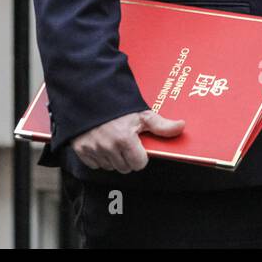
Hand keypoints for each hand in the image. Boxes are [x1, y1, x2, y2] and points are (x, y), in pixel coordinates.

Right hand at [70, 110, 184, 172]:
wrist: (89, 94)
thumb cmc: (116, 104)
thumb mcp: (141, 113)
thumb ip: (161, 125)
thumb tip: (181, 127)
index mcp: (124, 139)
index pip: (139, 164)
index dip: (141, 156)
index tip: (138, 146)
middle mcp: (107, 147)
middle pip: (124, 168)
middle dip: (127, 158)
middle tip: (126, 143)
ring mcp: (92, 149)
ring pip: (110, 167)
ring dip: (113, 158)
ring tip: (113, 141)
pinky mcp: (80, 150)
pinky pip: (94, 165)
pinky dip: (98, 157)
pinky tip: (101, 144)